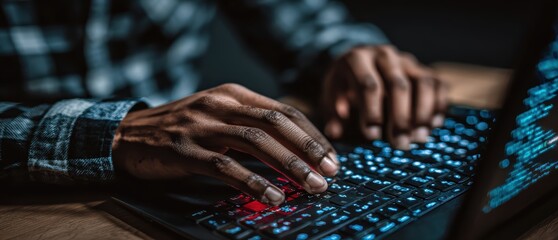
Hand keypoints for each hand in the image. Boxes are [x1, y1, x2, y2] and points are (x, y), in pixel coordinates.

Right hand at [112, 83, 338, 205]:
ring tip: (311, 185)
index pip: (283, 110)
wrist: (128, 133)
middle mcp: (220, 104)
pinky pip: (225, 166)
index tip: (330, 156)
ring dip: (289, 165)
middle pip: (276, 122)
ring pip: (256, 141)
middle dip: (308, 148)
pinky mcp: (184, 149)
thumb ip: (249, 126)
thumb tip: (291, 151)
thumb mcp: (218, 116)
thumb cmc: (180, 127)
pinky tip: (272, 195)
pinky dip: (252, 181)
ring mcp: (201, 125)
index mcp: (233, 94)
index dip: (311, 134)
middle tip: (331, 171)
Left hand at [322, 45, 447, 148]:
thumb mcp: (331, 93)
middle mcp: (384, 55)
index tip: (372, 136)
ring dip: (423, 113)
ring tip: (418, 138)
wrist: (358, 59)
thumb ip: (333, 113)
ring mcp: (406, 60)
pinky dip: (439, 105)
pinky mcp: (422, 67)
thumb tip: (334, 132)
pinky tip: (432, 125)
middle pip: (398, 85)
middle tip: (399, 144)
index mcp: (357, 58)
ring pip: (423, 82)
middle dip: (400, 118)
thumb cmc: (344, 82)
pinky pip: (438, 83)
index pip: (369, 85)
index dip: (372, 112)